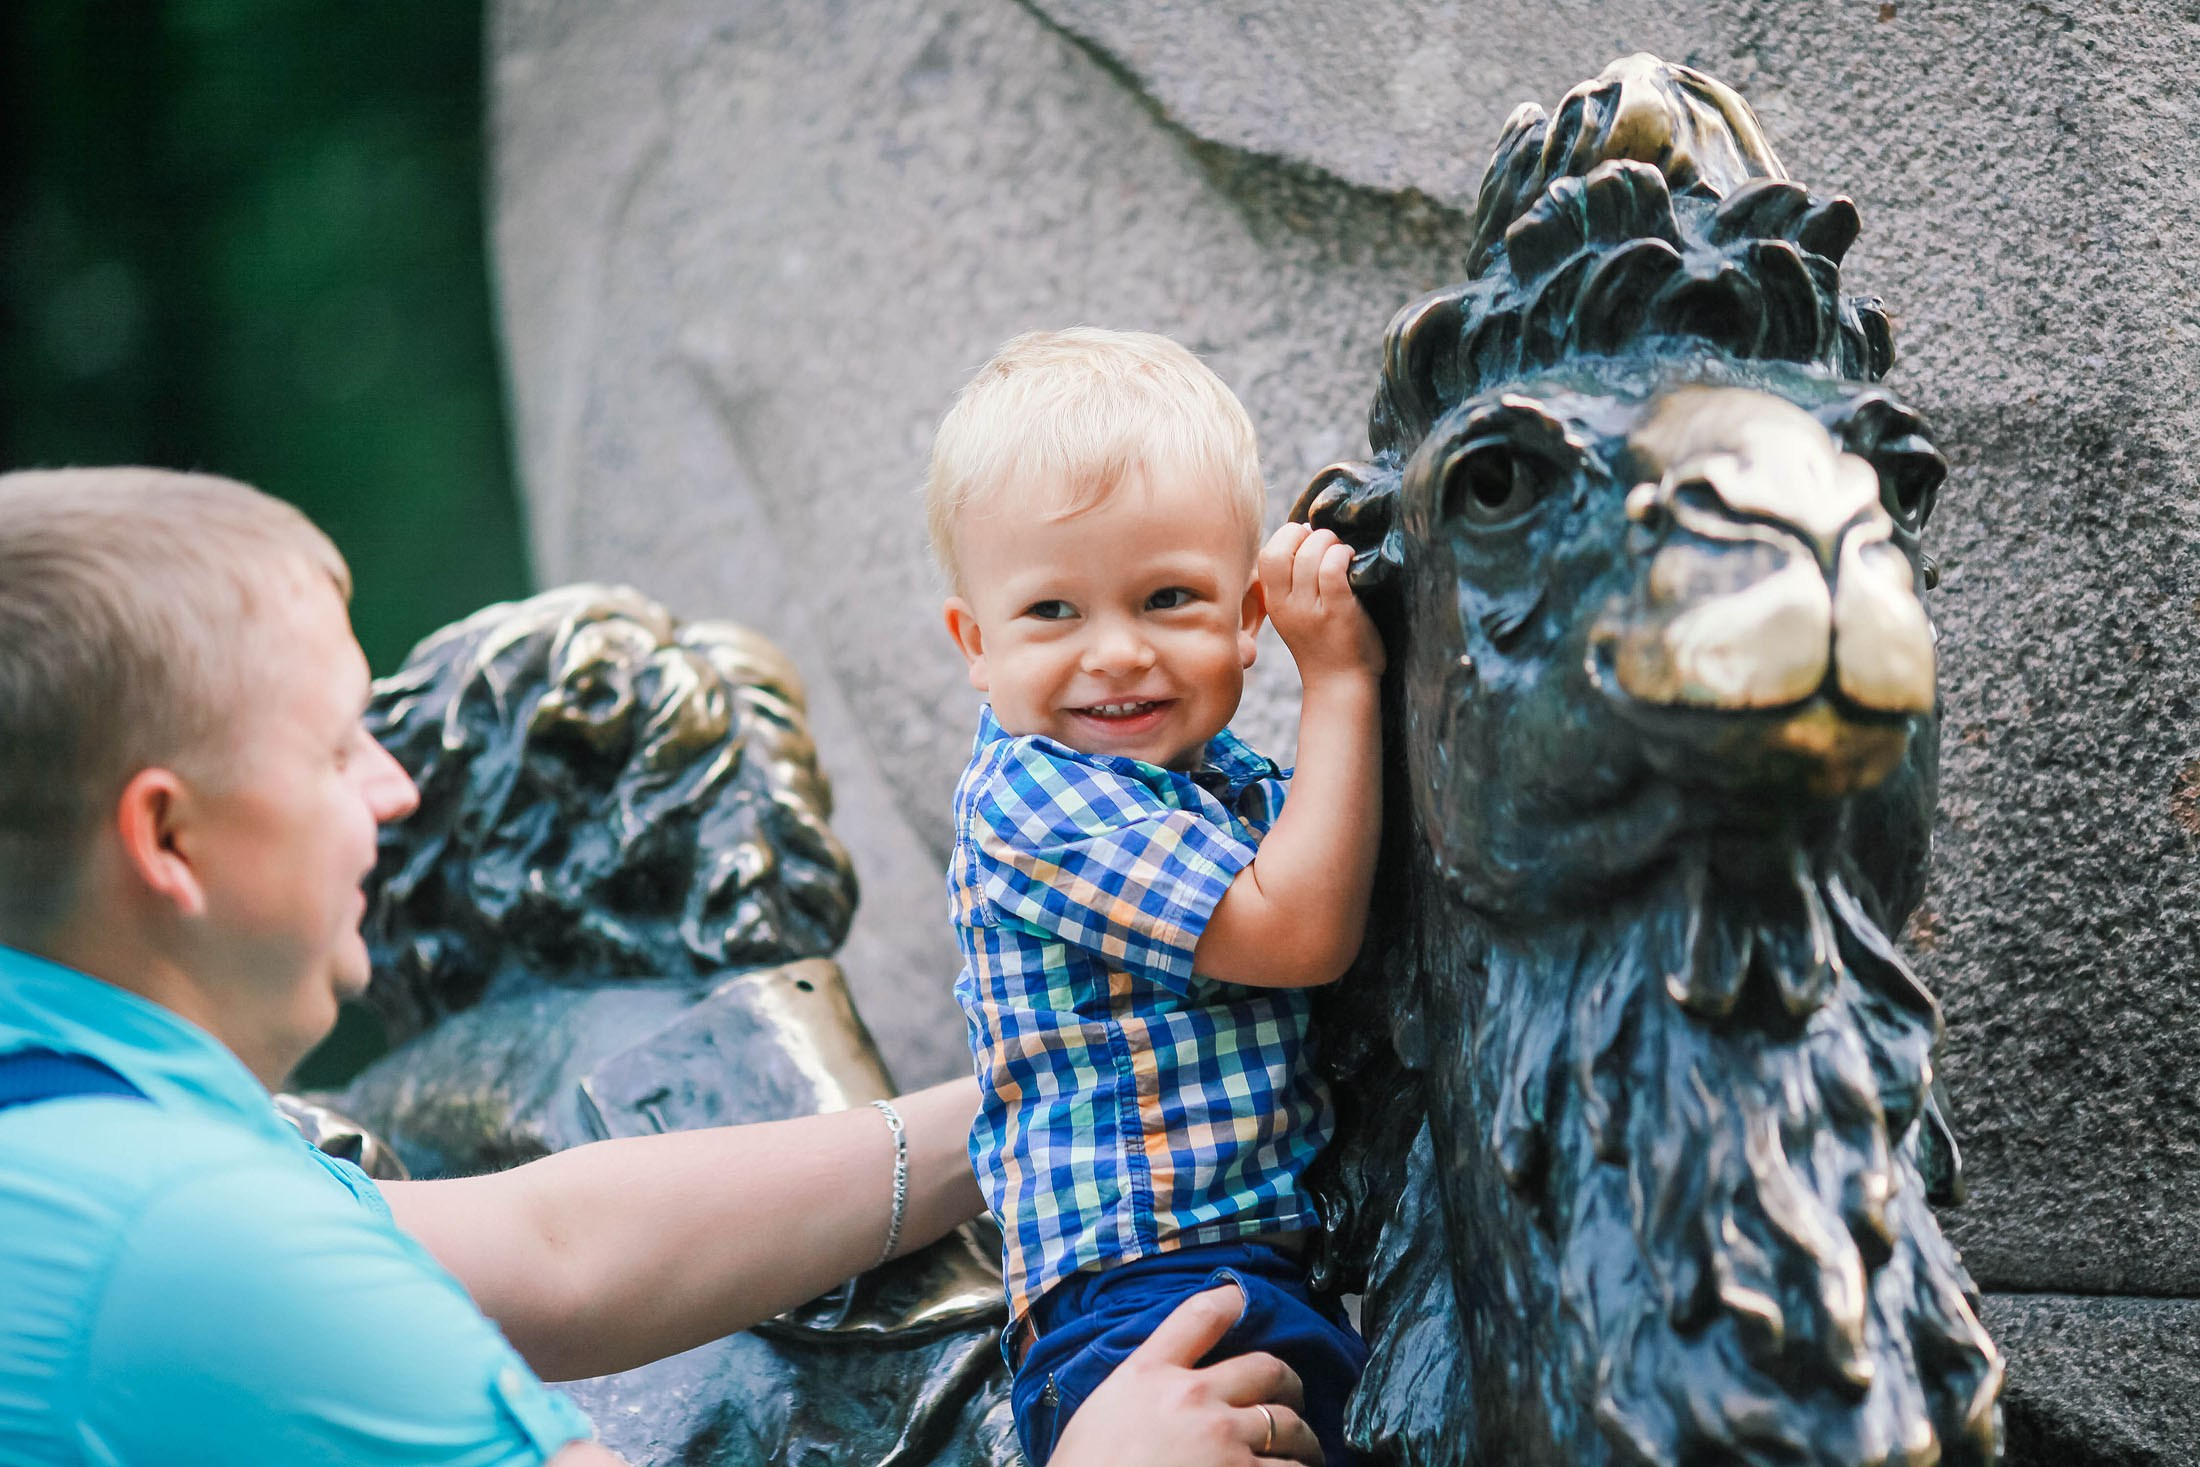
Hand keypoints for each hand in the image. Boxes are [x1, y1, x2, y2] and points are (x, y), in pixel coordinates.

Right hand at [1049, 1286, 1322, 1466]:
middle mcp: (1192, 1396)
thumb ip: (1139, 1391)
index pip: (1200, 1315)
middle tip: (1290, 1400)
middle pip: (1266, 1367)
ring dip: (1301, 1441)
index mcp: (1148, 1374)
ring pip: (1289, 1425)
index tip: (1246, 1298)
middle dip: (1288, 1384)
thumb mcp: (1100, 1414)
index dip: (1233, 1299)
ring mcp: (1222, 1438)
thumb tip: (1163, 1391)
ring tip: (1300, 1455)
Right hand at [1259, 523, 1384, 682]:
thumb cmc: (1324, 644)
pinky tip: (1353, 561)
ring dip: (1331, 542)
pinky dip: (1343, 555)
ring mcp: (1309, 609)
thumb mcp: (1294, 614)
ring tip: (1344, 553)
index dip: (1290, 537)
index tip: (1310, 543)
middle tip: (1329, 544)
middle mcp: (1285, 604)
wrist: (1340, 685)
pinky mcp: (1336, 611)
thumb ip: (1292, 582)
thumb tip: (1305, 530)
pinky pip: (1332, 568)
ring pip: (1310, 553)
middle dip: (1309, 534)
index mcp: (1273, 602)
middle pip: (1282, 547)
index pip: (1267, 553)